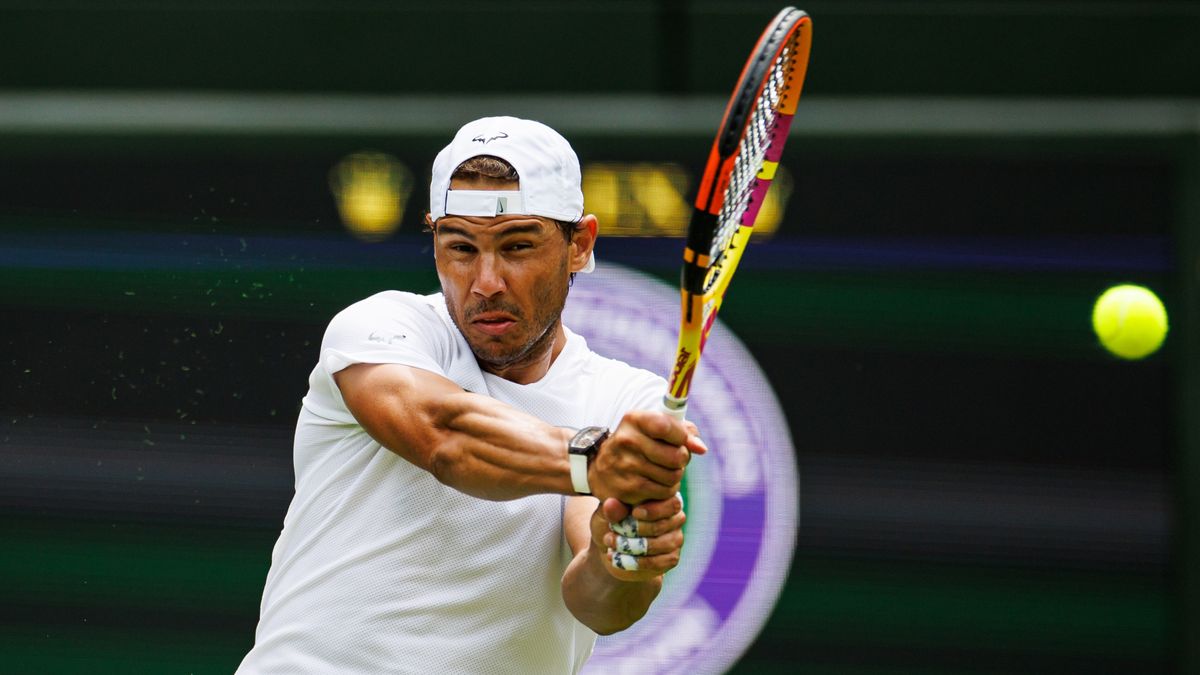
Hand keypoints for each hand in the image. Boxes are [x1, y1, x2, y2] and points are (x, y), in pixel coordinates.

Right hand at [587, 411, 706, 503]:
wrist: (599, 468)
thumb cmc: (636, 444)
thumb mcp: (654, 428)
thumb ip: (683, 431)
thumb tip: (701, 448)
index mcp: (634, 420)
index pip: (668, 426)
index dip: (682, 437)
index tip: (679, 440)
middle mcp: (627, 441)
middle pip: (677, 457)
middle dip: (681, 460)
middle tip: (673, 460)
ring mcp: (626, 466)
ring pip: (673, 477)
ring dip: (674, 477)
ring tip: (663, 472)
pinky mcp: (628, 489)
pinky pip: (664, 493)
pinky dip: (665, 491)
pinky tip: (656, 484)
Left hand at [591, 495, 685, 581]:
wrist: (611, 547)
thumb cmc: (612, 522)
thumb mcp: (606, 514)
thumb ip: (611, 510)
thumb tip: (611, 504)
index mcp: (665, 499)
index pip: (672, 504)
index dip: (655, 510)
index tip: (634, 512)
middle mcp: (675, 518)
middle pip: (664, 525)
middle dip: (636, 530)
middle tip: (614, 529)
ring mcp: (675, 539)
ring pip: (661, 545)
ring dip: (633, 546)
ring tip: (611, 543)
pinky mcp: (671, 558)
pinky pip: (658, 562)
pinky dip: (637, 562)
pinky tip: (618, 557)